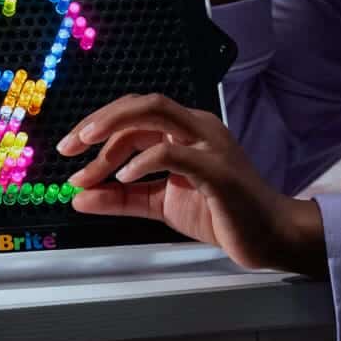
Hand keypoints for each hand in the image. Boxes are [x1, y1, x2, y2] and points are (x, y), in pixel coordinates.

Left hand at [56, 93, 323, 274]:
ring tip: (88, 154)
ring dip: (116, 129)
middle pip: (143, 104)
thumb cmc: (222, 214)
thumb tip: (79, 197)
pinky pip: (174, 152)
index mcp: (185, 131)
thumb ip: (121, 198)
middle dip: (100, 121)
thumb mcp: (160, 205)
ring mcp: (209, 144)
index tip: (71, 157)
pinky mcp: (217, 169)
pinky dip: (143, 161)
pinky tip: (124, 178)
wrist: (270, 236)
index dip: (99, 131)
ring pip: (157, 113)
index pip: (135, 116)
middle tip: (70, 146)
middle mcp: (197, 127)